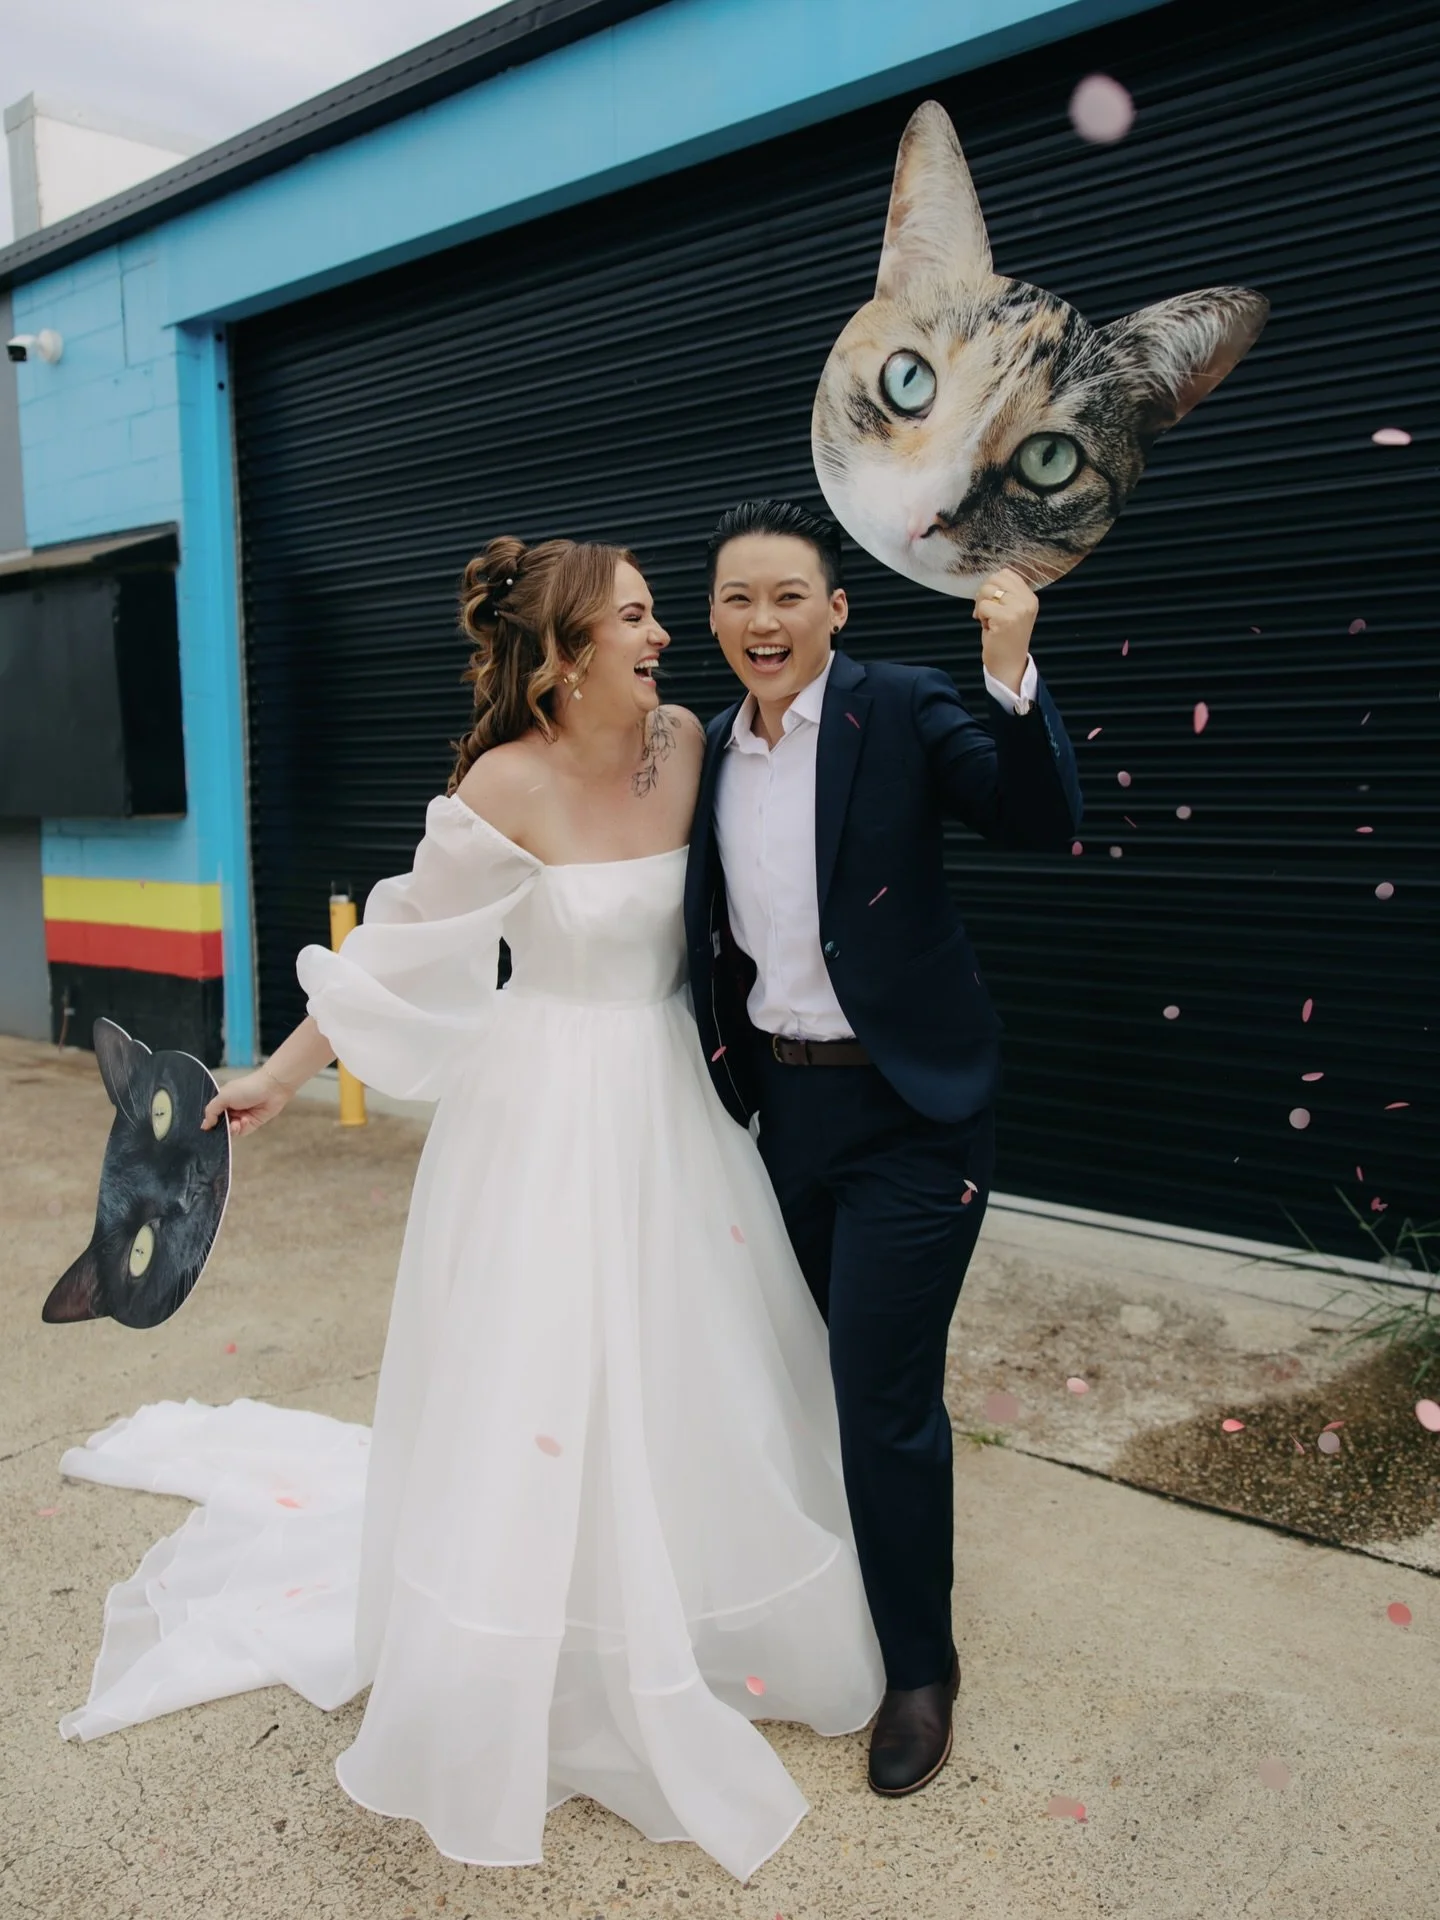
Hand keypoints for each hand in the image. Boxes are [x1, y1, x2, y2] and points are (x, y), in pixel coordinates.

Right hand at [202, 1066, 295, 1137]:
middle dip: (221, 1127)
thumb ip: (212, 1110)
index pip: (212, 1115)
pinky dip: (242, 1127)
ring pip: (231, 1131)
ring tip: (236, 1123)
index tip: (207, 1129)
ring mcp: (241, 1117)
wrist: (272, 1088)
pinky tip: (245, 1120)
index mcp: (223, 1101)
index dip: (209, 1122)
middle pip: (221, 1125)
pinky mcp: (252, 1124)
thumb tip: (204, 1125)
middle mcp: (231, 1110)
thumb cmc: (247, 1088)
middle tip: (224, 1126)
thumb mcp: (224, 1096)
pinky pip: (242, 1131)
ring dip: (232, 1128)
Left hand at [972, 567, 1036, 694]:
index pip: (1006, 574)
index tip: (992, 602)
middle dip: (984, 594)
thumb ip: (1006, 593)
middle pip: (994, 579)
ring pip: (986, 590)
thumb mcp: (1012, 611)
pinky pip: (982, 606)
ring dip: (981, 606)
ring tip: (989, 620)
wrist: (1009, 664)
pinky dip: (980, 616)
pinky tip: (988, 627)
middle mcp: (1027, 601)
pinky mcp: (1005, 619)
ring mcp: (1018, 609)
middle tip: (986, 612)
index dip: (992, 586)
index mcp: (1030, 597)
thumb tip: (989, 580)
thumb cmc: (1005, 639)